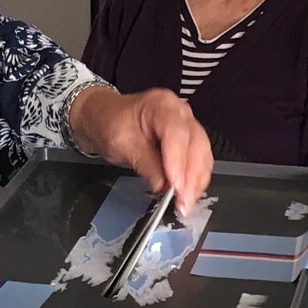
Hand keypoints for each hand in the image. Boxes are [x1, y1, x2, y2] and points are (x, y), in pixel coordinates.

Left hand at [67, 86, 212, 214]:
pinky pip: (199, 160)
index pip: (177, 133)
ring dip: (196, 181)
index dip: (179, 162)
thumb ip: (145, 163)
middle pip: (196, 144)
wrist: (105, 118)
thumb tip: (164, 186)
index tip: (176, 186)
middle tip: (183, 202)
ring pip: (202, 155)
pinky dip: (195, 179)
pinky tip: (187, 194)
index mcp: (161, 105)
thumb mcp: (121, 143)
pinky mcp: (188, 141)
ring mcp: (187, 126)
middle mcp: (180, 113)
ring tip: (185, 203)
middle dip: (192, 176)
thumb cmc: (110, 124)